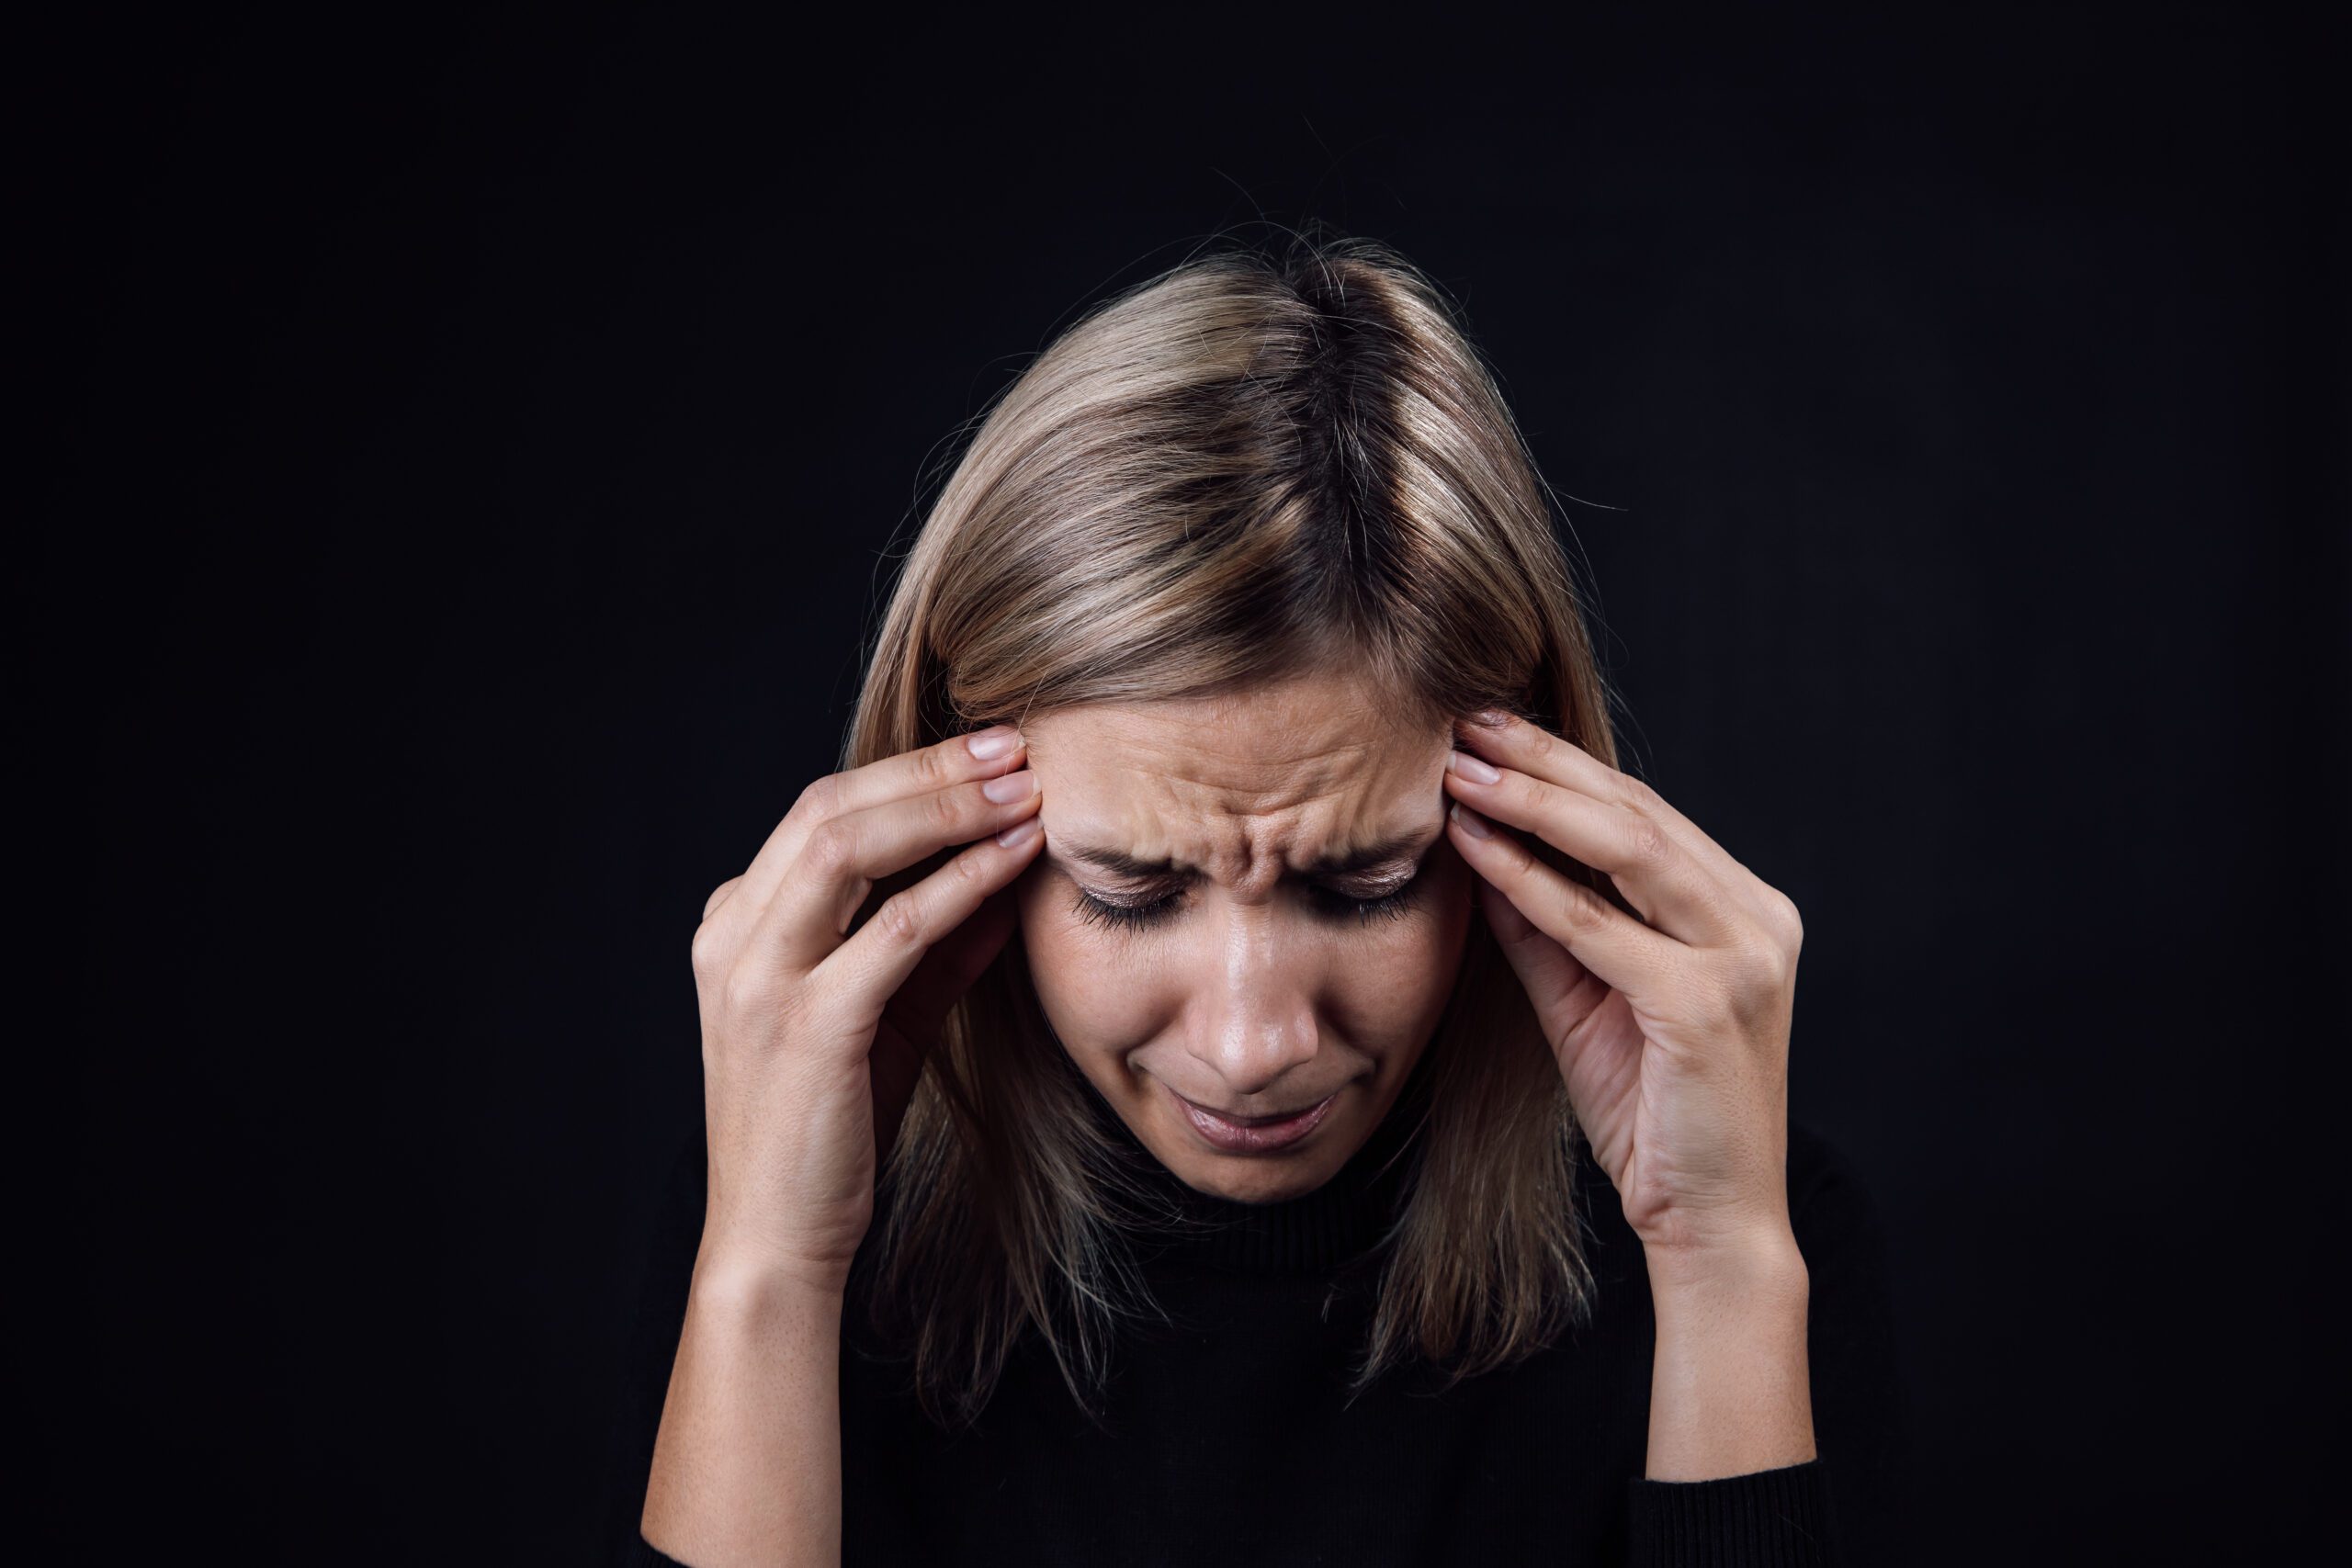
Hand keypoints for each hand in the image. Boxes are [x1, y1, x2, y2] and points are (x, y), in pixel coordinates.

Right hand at [687, 724, 1045, 1292]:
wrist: (780, 1238)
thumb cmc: (831, 1130)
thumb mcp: (887, 1016)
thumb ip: (938, 945)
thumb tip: (1006, 871)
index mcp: (737, 924)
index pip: (823, 813)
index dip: (910, 771)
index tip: (991, 750)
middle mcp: (734, 938)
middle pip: (832, 810)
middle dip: (930, 769)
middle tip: (1017, 746)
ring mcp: (760, 980)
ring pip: (849, 850)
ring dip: (946, 809)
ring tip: (1024, 787)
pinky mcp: (806, 1027)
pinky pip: (892, 931)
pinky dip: (958, 884)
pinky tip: (1013, 859)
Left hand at [1440, 710, 1804, 1264]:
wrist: (1710, 1220)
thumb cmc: (1651, 1113)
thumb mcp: (1586, 999)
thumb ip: (1547, 926)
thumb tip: (1482, 850)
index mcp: (1743, 909)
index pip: (1645, 815)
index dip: (1563, 767)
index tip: (1488, 733)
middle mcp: (1757, 918)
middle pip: (1638, 811)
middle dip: (1544, 761)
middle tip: (1465, 721)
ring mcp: (1742, 957)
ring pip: (1627, 848)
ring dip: (1534, 801)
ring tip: (1461, 768)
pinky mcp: (1706, 1003)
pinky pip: (1601, 926)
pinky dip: (1532, 881)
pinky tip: (1478, 848)